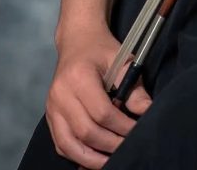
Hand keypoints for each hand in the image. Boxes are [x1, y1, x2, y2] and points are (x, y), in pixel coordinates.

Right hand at [45, 25, 152, 168]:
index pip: (101, 113)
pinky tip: (94, 158)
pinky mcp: (50, 116)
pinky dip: (76, 155)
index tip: (137, 131)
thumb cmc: (102, 49)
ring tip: (111, 161)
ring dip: (91, 159)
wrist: (77, 40)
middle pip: (86, 132)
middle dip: (109, 145)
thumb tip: (146, 111)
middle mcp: (61, 94)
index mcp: (79, 77)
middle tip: (128, 147)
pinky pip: (61, 144)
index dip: (121, 126)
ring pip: (69, 144)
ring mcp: (52, 107)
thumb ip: (134, 86)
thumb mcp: (122, 60)